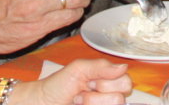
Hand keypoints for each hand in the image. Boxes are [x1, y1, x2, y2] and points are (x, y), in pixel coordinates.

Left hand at [10, 58, 132, 104]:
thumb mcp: (78, 69)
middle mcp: (108, 95)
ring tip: (78, 101)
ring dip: (92, 103)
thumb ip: (101, 66)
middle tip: (83, 91)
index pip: (126, 82)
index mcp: (108, 80)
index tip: (91, 82)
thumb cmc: (57, 86)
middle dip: (99, 94)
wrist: (41, 103)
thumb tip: (124, 67)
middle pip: (121, 97)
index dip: (108, 82)